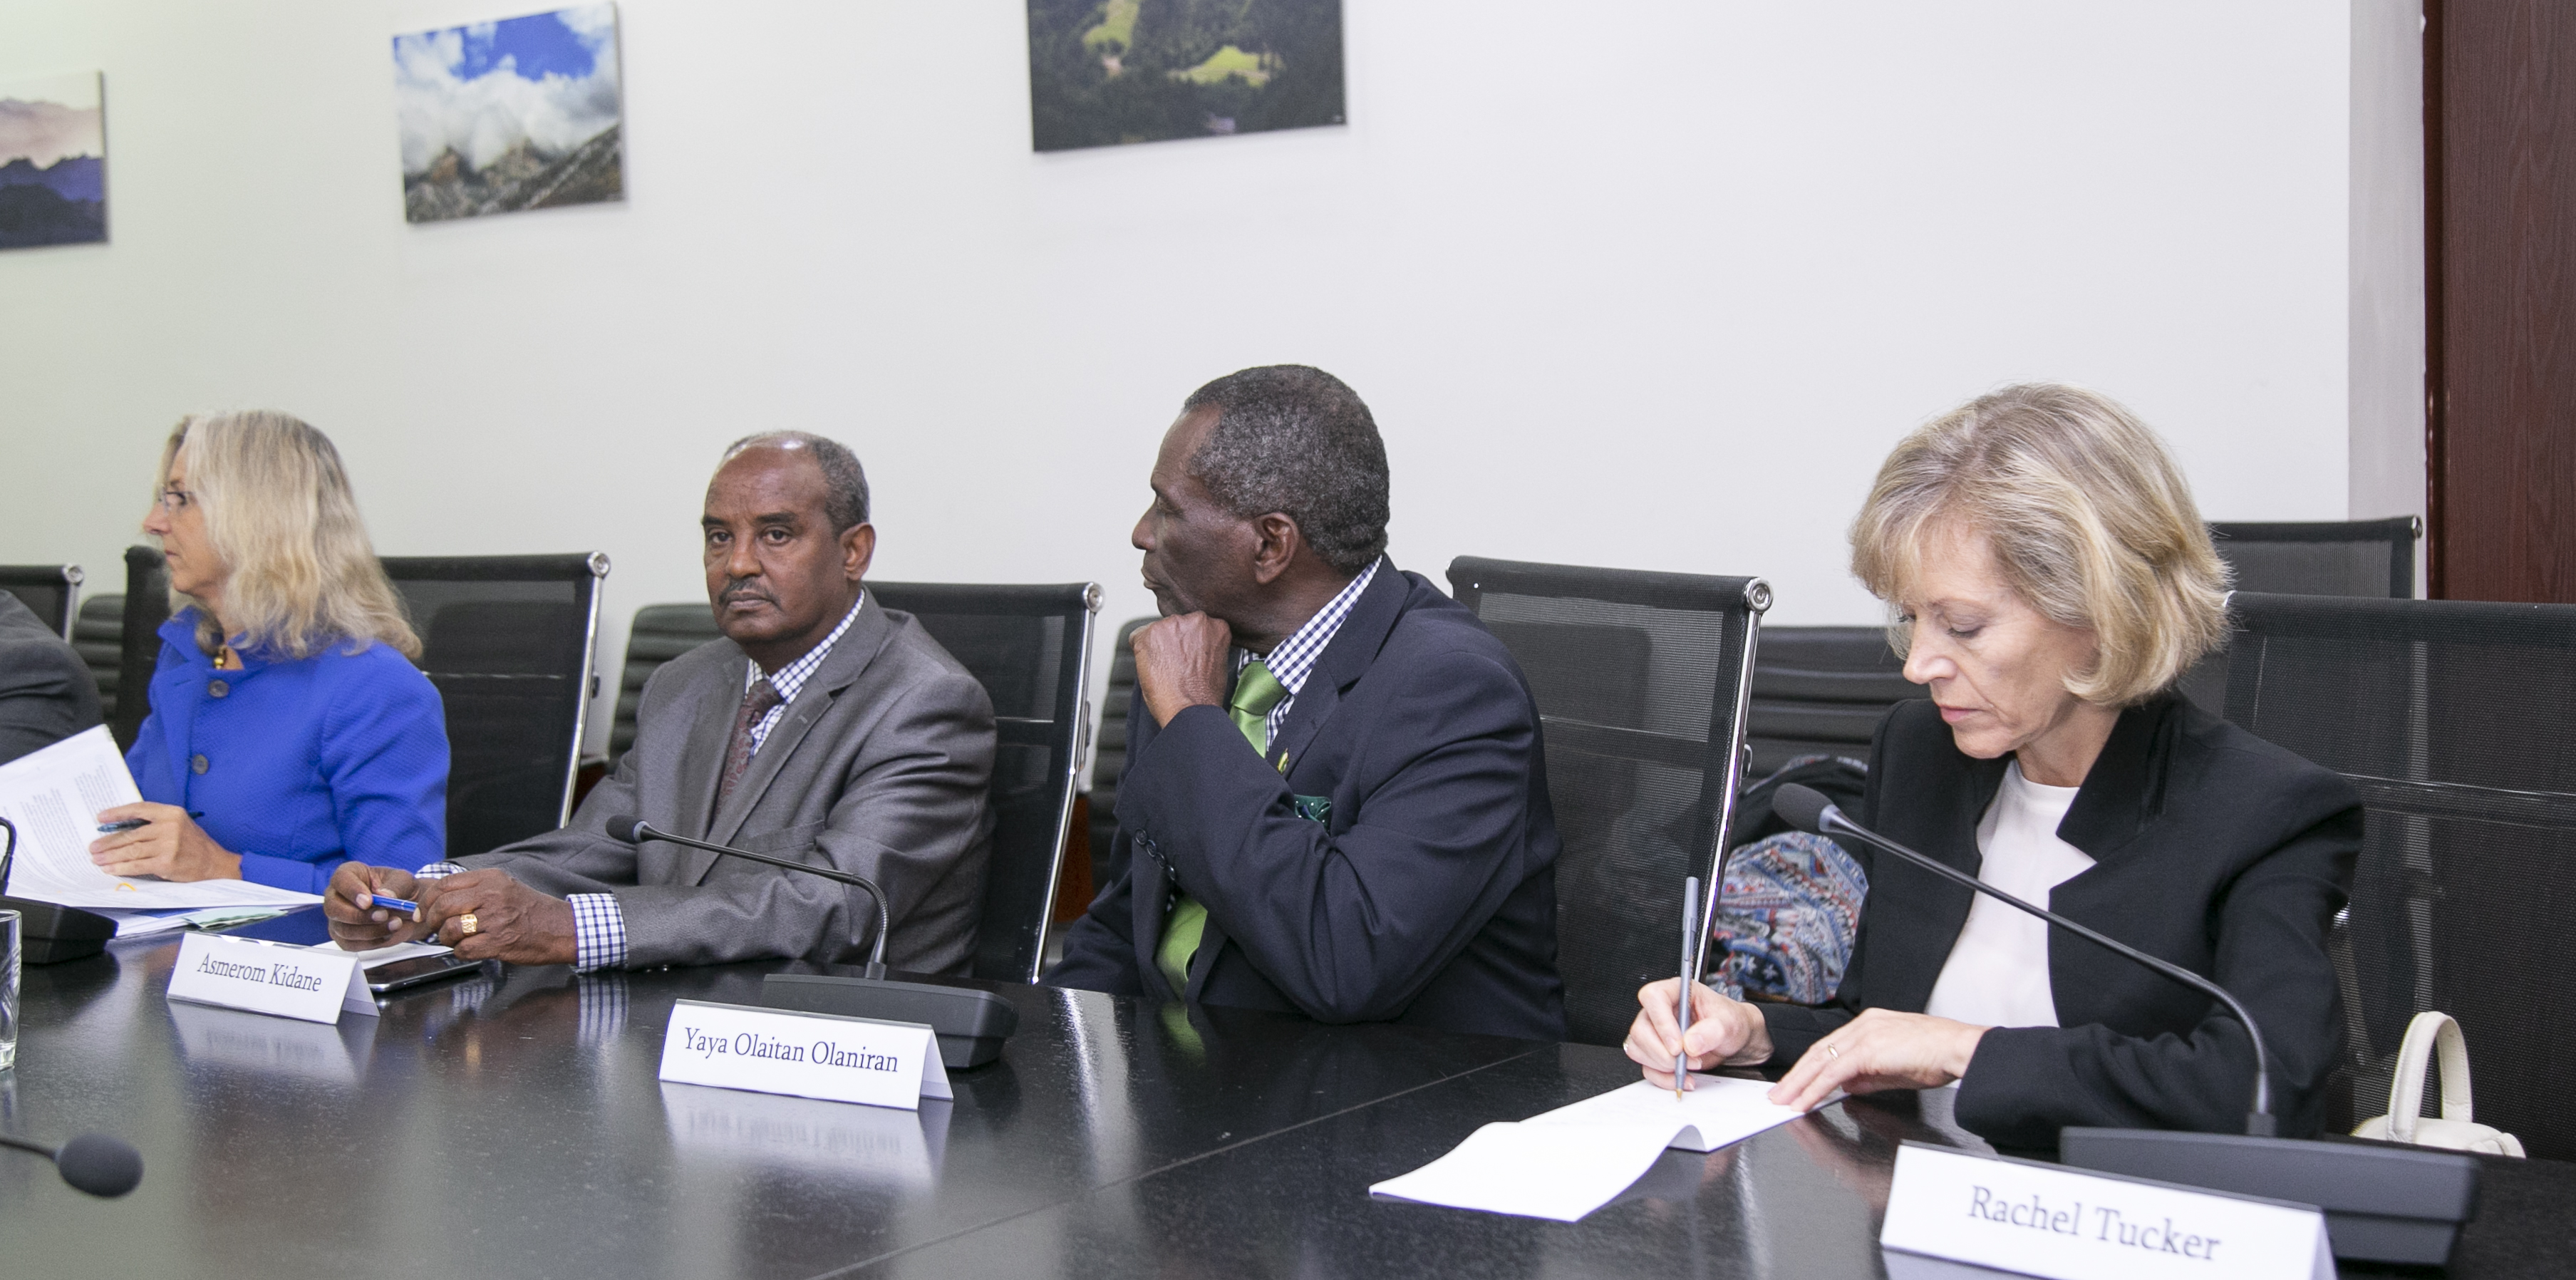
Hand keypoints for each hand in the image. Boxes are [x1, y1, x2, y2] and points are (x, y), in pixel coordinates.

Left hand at [89, 802, 240, 881]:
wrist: (215, 864)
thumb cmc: (194, 845)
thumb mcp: (179, 825)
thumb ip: (156, 824)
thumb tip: (123, 829)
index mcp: (172, 813)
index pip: (139, 809)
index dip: (117, 813)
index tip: (100, 818)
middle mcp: (170, 827)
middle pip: (131, 833)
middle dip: (108, 842)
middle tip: (93, 847)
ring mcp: (168, 845)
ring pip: (131, 850)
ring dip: (110, 856)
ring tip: (97, 858)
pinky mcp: (166, 863)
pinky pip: (137, 865)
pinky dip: (121, 867)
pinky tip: (109, 869)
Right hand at [324, 863, 426, 949]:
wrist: (406, 911)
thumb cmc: (400, 889)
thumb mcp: (404, 881)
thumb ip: (395, 886)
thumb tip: (385, 895)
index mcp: (349, 874)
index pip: (340, 879)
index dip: (352, 891)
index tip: (369, 901)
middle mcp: (337, 896)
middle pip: (334, 908)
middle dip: (359, 916)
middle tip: (383, 915)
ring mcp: (337, 919)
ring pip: (343, 929)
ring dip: (371, 930)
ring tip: (395, 924)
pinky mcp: (343, 938)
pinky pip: (351, 944)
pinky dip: (372, 942)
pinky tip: (387, 934)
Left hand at [416, 869, 577, 965]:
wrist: (561, 928)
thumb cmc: (533, 911)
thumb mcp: (506, 887)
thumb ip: (476, 889)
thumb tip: (441, 899)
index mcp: (492, 880)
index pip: (446, 884)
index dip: (428, 899)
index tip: (424, 910)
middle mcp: (493, 896)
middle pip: (443, 905)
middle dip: (432, 920)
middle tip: (434, 927)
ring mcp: (496, 920)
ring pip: (450, 929)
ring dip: (446, 938)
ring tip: (455, 940)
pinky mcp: (499, 942)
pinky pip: (464, 949)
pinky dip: (460, 952)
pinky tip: (470, 949)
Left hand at [1133, 612, 1234, 726]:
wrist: (1190, 710)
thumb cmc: (1203, 695)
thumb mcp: (1217, 662)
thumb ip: (1206, 645)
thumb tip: (1191, 645)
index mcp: (1216, 626)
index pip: (1195, 626)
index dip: (1188, 644)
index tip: (1188, 656)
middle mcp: (1195, 620)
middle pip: (1176, 626)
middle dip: (1173, 642)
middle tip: (1177, 666)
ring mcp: (1171, 625)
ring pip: (1157, 631)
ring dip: (1157, 647)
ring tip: (1167, 670)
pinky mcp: (1149, 634)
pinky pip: (1137, 638)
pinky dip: (1140, 653)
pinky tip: (1154, 669)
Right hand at [1625, 979, 1773, 1086]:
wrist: (1732, 1040)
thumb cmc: (1728, 1022)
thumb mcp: (1728, 1023)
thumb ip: (1711, 1031)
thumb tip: (1690, 1043)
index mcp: (1675, 992)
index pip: (1652, 997)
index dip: (1661, 1022)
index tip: (1678, 1045)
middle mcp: (1660, 1010)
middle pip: (1640, 1029)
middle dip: (1662, 1052)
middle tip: (1686, 1060)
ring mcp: (1654, 1032)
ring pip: (1638, 1049)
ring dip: (1663, 1065)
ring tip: (1690, 1066)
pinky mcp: (1655, 1052)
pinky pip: (1647, 1068)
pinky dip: (1664, 1078)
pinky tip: (1683, 1077)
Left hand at [1765, 1008, 1988, 1110]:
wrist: (1959, 1048)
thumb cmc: (1938, 1057)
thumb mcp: (1896, 1069)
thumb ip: (1869, 1077)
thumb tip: (1847, 1087)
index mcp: (1870, 1024)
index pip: (1831, 1047)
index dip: (1810, 1066)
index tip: (1795, 1082)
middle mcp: (1863, 1025)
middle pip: (1819, 1052)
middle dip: (1796, 1075)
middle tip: (1778, 1094)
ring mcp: (1864, 1035)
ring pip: (1820, 1061)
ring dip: (1799, 1083)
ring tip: (1784, 1101)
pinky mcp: (1868, 1050)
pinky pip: (1833, 1072)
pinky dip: (1815, 1088)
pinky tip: (1804, 1101)